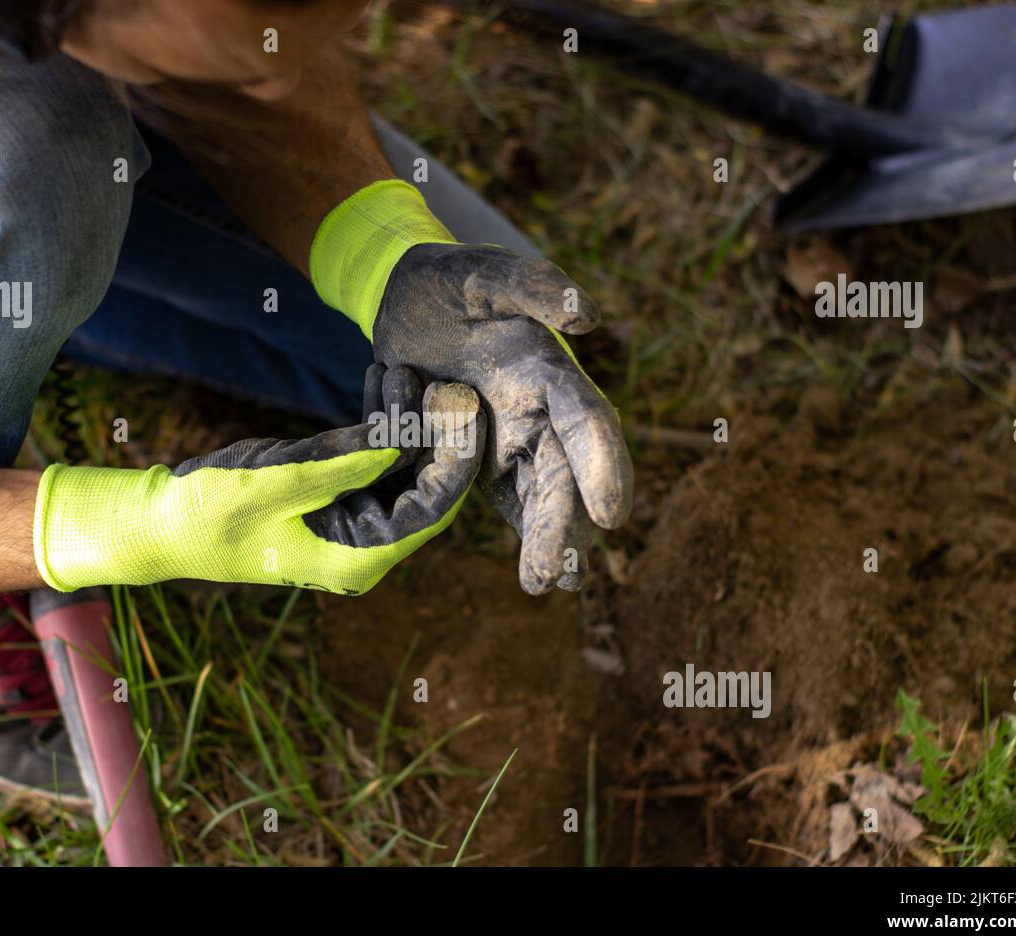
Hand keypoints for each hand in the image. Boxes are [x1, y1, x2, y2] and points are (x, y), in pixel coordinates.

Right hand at [33, 368, 483, 593]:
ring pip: (401, 467)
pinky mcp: (334, 497)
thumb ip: (345, 463)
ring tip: (406, 369)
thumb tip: (406, 439)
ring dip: (406, 419)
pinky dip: (378, 423)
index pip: (432, 509)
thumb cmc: (211, 510)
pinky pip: (371, 459)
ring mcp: (352, 521)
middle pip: (425, 486)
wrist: (163, 522)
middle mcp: (365, 545)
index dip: (455, 458)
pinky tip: (383, 381)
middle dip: (435, 432)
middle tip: (444, 379)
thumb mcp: (279, 482)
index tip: (465, 406)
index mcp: (359, 558)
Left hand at [371, 243, 632, 593]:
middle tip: (561, 571)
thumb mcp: (482, 273)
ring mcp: (513, 439)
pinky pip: (507, 501)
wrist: (404, 302)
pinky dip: (524, 534)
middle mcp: (541, 411)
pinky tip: (540, 578)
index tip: (611, 512)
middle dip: (564, 523)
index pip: (585, 421)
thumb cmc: (446, 283)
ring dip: (549, 540)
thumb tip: (586, 315)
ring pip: (541, 497)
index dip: (602, 464)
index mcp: (548, 370)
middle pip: (563, 473)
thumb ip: (532, 285)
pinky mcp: (481, 458)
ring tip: (549, 582)